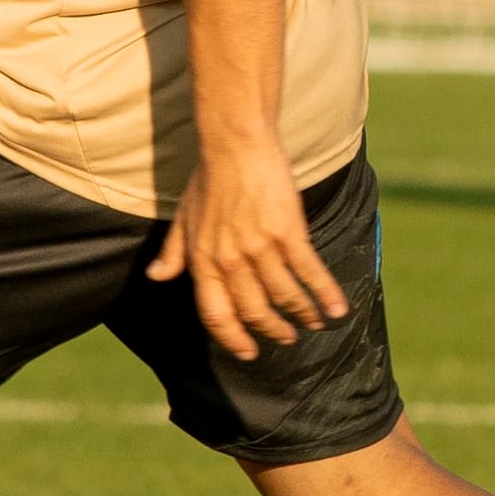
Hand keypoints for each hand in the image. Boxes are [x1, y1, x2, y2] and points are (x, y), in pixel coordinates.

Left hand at [147, 136, 348, 359]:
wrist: (236, 144)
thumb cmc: (209, 178)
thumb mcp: (184, 217)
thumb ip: (173, 252)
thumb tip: (156, 277)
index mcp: (203, 260)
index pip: (216, 314)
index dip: (233, 338)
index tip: (248, 351)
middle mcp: (231, 260)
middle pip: (254, 311)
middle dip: (273, 330)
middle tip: (287, 338)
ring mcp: (261, 248)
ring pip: (284, 297)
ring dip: (302, 315)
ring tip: (314, 322)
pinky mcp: (289, 233)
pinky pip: (309, 273)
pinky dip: (326, 294)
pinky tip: (338, 309)